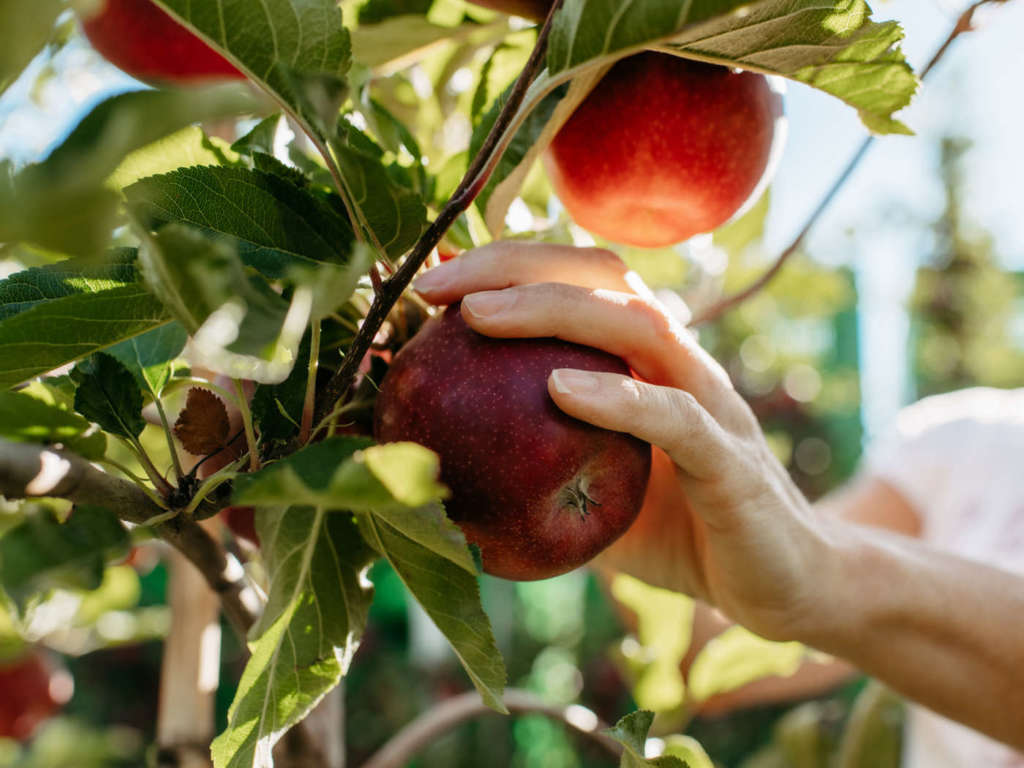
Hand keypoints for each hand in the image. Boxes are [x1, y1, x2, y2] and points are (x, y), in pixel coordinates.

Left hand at [414, 241, 834, 641]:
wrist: (780, 584)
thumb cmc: (674, 534)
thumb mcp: (590, 496)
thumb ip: (533, 472)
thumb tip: (438, 475)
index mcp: (646, 362)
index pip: (579, 284)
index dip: (507, 267)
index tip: (434, 279)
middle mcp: (680, 365)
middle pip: (604, 279)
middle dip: (517, 266)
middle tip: (437, 283)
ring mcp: (713, 404)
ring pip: (640, 325)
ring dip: (555, 310)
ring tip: (478, 315)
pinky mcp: (733, 462)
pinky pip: (676, 419)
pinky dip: (618, 399)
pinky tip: (558, 391)